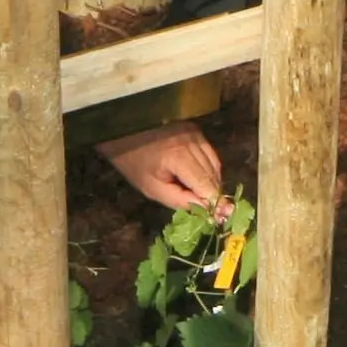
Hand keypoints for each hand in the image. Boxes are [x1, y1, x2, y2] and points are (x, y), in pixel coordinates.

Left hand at [96, 122, 223, 210]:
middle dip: (214, 194)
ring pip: (214, 163)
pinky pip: (209, 153)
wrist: (122, 130)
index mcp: (179, 156)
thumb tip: (207, 210)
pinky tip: (201, 179)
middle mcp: (192, 141)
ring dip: (213, 182)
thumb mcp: (153, 188)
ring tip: (206, 197)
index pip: (205, 183)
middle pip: (213, 174)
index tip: (224, 217)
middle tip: (216, 212)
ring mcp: (195, 133)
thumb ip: (180, 200)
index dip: (215, 201)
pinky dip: (209, 168)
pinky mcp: (195, 129)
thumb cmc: (133, 163)